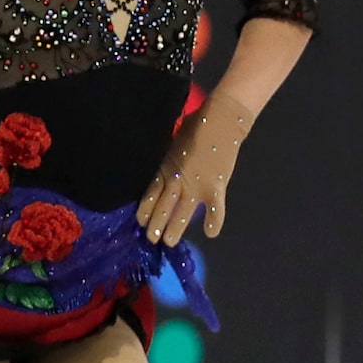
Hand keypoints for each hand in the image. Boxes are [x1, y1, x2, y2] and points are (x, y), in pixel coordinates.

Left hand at [136, 92, 253, 246]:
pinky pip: (215, 211)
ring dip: (175, 229)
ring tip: (170, 242)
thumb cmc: (196, 125)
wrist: (221, 120)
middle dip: (156, 225)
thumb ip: (167, 159)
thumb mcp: (173, 142)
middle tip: (153, 239)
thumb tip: (162, 168)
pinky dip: (214, 222)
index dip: (145, 210)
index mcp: (165, 168)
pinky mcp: (215, 188)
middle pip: (163, 207)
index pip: (150, 194)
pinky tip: (211, 233)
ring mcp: (196, 186)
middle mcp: (177, 180)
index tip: (140, 222)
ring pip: (182, 214)